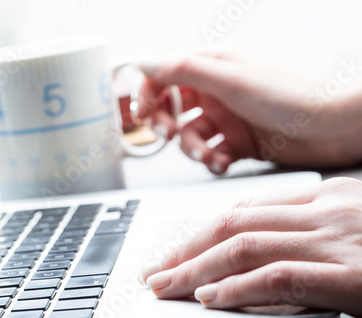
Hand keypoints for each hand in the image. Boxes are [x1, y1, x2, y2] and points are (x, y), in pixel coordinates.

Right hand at [136, 52, 361, 173]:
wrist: (331, 127)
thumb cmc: (289, 96)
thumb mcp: (230, 79)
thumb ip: (184, 70)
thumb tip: (145, 64)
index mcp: (212, 66)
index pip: (164, 75)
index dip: (147, 93)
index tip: (142, 113)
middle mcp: (216, 91)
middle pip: (171, 107)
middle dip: (164, 123)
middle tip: (167, 135)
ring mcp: (226, 117)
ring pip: (189, 135)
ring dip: (192, 148)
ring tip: (207, 154)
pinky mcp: (237, 141)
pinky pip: (211, 152)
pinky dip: (212, 160)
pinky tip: (223, 161)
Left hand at [140, 177, 361, 316]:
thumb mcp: (353, 226)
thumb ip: (313, 232)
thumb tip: (264, 253)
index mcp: (326, 198)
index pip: (244, 210)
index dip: (201, 232)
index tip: (175, 251)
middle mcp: (326, 211)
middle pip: (233, 223)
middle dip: (186, 248)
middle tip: (155, 270)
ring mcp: (339, 239)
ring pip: (245, 245)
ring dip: (197, 268)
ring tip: (166, 286)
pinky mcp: (355, 274)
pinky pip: (280, 276)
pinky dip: (239, 288)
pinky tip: (211, 298)